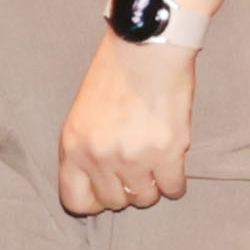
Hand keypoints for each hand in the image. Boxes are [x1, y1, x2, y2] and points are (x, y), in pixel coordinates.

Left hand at [59, 32, 194, 218]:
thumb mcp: (83, 113)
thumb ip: (87, 148)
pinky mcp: (167, 152)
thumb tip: (100, 181)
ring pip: (146, 198)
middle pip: (115, 202)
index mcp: (73, 146)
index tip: (108, 190)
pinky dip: (175, 181)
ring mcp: (133, 157)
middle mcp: (100, 156)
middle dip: (128, 189)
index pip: (76, 202)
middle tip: (138, 166)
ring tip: (155, 160)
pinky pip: (173, 189)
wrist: (147, 46)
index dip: (95, 201)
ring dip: (153, 183)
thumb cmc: (116, 72)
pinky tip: (173, 162)